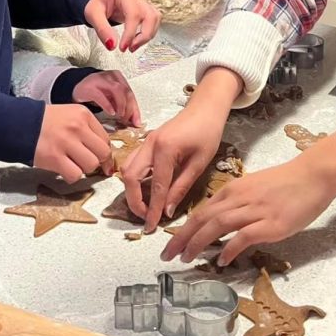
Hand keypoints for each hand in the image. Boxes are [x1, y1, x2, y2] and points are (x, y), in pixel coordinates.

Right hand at [33, 103, 114, 182]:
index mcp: (83, 115)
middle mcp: (77, 127)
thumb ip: (88, 129)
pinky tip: (64, 169)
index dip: (105, 153)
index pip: (106, 139)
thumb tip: (103, 151)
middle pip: (103, 153)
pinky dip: (71, 176)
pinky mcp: (55, 157)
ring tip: (73, 163)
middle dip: (98, 161)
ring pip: (91, 165)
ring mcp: (66, 142)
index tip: (103, 160)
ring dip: (84, 169)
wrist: (21, 123)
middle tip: (88, 162)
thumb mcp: (71, 115)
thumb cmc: (47, 122)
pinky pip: (75, 174)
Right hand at [73, 70, 141, 126]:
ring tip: (120, 116)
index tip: (137, 122)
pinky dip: (108, 105)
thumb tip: (135, 121)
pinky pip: (101, 96)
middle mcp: (111, 76)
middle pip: (126, 91)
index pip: (131, 93)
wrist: (78, 89)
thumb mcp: (112, 98)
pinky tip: (111, 112)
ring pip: (117, 90)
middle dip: (129, 108)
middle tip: (127, 120)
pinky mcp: (90, 87)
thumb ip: (123, 106)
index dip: (135, 109)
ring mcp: (100, 80)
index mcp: (119, 78)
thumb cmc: (97, 93)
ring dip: (121, 105)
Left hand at [84, 0, 160, 52]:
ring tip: (133, 46)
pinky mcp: (144, 10)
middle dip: (144, 36)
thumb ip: (102, 29)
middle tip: (130, 48)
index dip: (130, 33)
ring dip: (148, 35)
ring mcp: (142, 3)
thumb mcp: (92, 14)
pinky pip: (153, 21)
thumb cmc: (97, 2)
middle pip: (151, 16)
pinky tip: (136, 40)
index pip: (134, 14)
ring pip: (155, 19)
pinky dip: (148, 33)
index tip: (122, 47)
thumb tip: (112, 45)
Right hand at [120, 106, 225, 229]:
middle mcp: (149, 144)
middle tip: (146, 217)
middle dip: (134, 201)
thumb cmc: (207, 132)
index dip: (152, 209)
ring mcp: (146, 141)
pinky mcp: (147, 142)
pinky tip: (146, 188)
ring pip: (127, 168)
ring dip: (131, 190)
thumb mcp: (199, 163)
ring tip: (145, 205)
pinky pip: (133, 162)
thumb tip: (168, 211)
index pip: (155, 187)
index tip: (151, 227)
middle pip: (129, 177)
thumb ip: (181, 187)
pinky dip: (135, 178)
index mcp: (164, 149)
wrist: (206, 107)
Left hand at [161, 129, 335, 265]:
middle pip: (203, 218)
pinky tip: (221, 261)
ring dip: (198, 243)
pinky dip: (229, 249)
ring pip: (217, 226)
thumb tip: (220, 227)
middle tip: (167, 256)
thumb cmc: (285, 183)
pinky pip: (243, 237)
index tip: (171, 244)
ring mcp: (254, 211)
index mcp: (233, 190)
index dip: (183, 229)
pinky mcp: (270, 224)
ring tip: (187, 259)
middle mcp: (239, 199)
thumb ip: (237, 206)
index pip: (201, 211)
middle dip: (182, 238)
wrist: (312, 175)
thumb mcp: (254, 190)